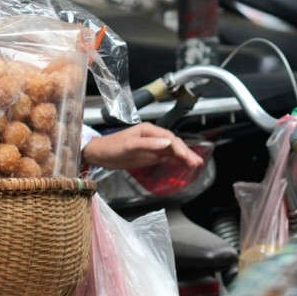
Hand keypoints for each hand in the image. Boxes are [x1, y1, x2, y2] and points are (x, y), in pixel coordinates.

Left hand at [80, 123, 203, 170]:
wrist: (99, 154)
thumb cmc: (111, 146)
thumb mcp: (129, 145)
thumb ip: (148, 144)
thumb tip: (166, 143)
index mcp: (149, 131)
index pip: (169, 139)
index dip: (180, 148)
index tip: (187, 157)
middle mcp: (152, 137)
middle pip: (174, 144)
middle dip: (186, 153)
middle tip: (197, 162)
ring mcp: (152, 147)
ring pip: (172, 151)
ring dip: (183, 157)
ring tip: (195, 164)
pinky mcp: (149, 155)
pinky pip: (165, 157)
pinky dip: (175, 161)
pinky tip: (182, 165)